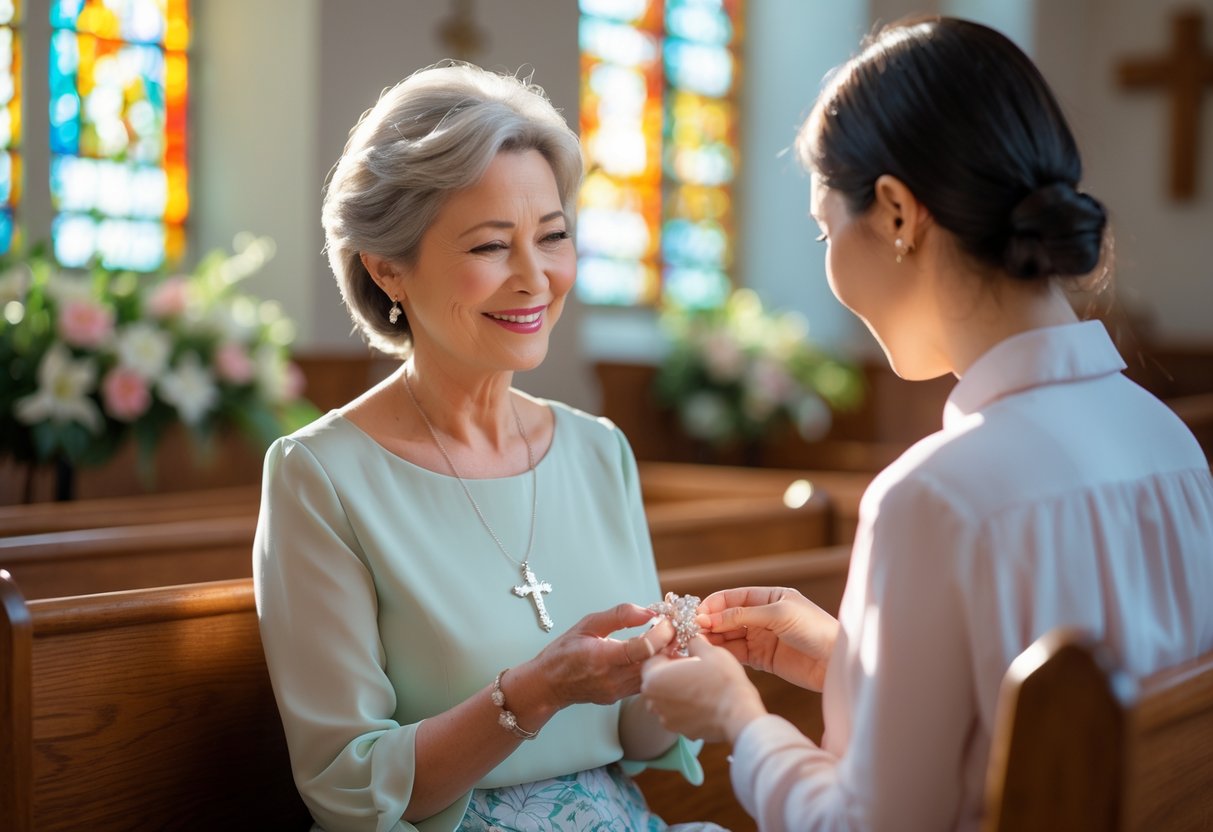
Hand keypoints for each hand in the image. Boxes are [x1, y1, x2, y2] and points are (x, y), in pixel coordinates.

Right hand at [528, 603, 675, 708]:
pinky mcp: (621, 697)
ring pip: (655, 675)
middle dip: (670, 643)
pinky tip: (653, 653)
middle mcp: (613, 679)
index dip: (662, 632)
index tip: (667, 620)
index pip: (644, 648)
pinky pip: (646, 681)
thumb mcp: (587, 624)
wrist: (549, 685)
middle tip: (674, 627)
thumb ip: (619, 615)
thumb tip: (649, 611)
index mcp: (603, 658)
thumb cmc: (564, 651)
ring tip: (666, 639)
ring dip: (665, 656)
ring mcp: (619, 691)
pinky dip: (654, 666)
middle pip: (656, 663)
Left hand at [641, 636, 766, 742]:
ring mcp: (665, 718)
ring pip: (666, 696)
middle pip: (656, 678)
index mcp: (654, 678)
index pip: (652, 657)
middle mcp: (653, 701)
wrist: (739, 715)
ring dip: (677, 688)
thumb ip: (692, 641)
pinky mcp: (679, 730)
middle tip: (691, 664)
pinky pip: (676, 711)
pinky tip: (703, 698)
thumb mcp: (708, 650)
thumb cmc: (723, 681)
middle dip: (670, 670)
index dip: (667, 650)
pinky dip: (685, 704)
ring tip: (698, 681)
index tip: (681, 649)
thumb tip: (690, 638)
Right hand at [698, 586, 837, 691]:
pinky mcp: (763, 659)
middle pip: (728, 617)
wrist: (837, 663)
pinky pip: (737, 654)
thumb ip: (744, 615)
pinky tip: (712, 655)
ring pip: (730, 636)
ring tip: (698, 644)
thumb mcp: (779, 614)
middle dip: (710, 623)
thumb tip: (711, 617)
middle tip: (692, 631)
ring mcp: (762, 638)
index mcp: (770, 597)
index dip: (715, 604)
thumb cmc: (815, 630)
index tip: (698, 614)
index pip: (734, 597)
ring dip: (714, 639)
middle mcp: (763, 616)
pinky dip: (724, 654)